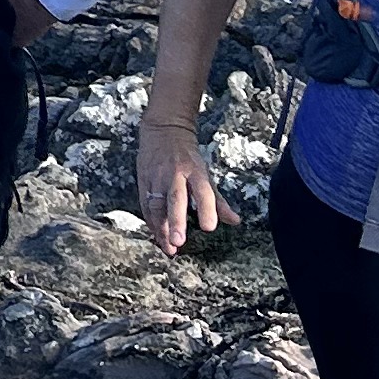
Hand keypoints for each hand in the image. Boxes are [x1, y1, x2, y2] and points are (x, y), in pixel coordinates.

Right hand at [138, 121, 221, 255]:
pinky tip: (158, 236)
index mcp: (195, 171)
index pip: (202, 191)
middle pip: (175, 199)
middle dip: (176, 221)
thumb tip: (235, 221)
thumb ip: (218, 201)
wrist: (163, 131)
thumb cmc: (188, 158)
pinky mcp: (143, 182)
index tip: (209, 227)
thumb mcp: (206, 174)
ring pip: (157, 205)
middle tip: (179, 241)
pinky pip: (146, 206)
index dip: (206, 209)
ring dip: (161, 228)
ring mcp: (157, 178)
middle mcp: (175, 175)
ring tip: (169, 247)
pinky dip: (151, 223)